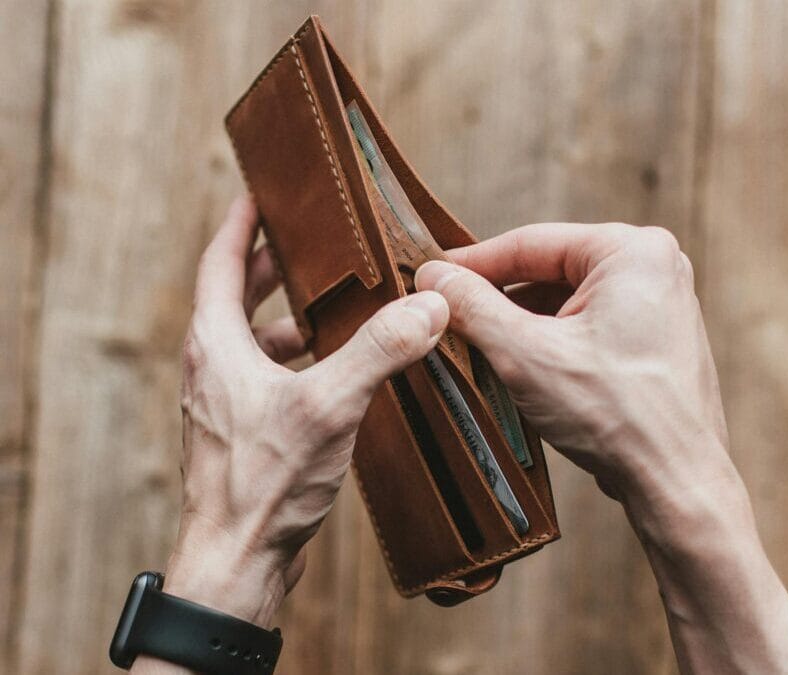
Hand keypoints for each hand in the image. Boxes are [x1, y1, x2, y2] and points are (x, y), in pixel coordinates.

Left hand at [162, 196, 447, 627]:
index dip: (242, 223)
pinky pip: (268, 378)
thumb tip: (428, 306)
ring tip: (335, 309)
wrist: (236, 565)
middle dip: (274, 268)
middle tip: (312, 246)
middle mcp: (213, 368)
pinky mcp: (244, 435)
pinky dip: (298, 362)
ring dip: (290, 320)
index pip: (221, 262)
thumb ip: (380, 351)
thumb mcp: (329, 406)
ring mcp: (226, 403)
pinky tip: (336, 376)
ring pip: (254, 342)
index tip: (261, 194)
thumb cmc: (264, 485)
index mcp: (217, 344)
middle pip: (237, 297)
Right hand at [416, 223, 729, 513]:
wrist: (676, 483)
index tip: (431, 276)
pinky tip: (520, 365)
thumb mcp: (525, 354)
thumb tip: (433, 277)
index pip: (531, 242)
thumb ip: (474, 307)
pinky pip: (588, 325)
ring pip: (567, 301)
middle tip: (450, 315)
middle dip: (498, 296)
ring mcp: (659, 305)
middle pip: (550, 270)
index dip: (473, 263)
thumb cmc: (618, 415)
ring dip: (522, 322)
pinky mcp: (654, 341)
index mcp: (632, 251)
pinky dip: (551, 340)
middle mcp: (654, 268)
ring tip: (479, 345)